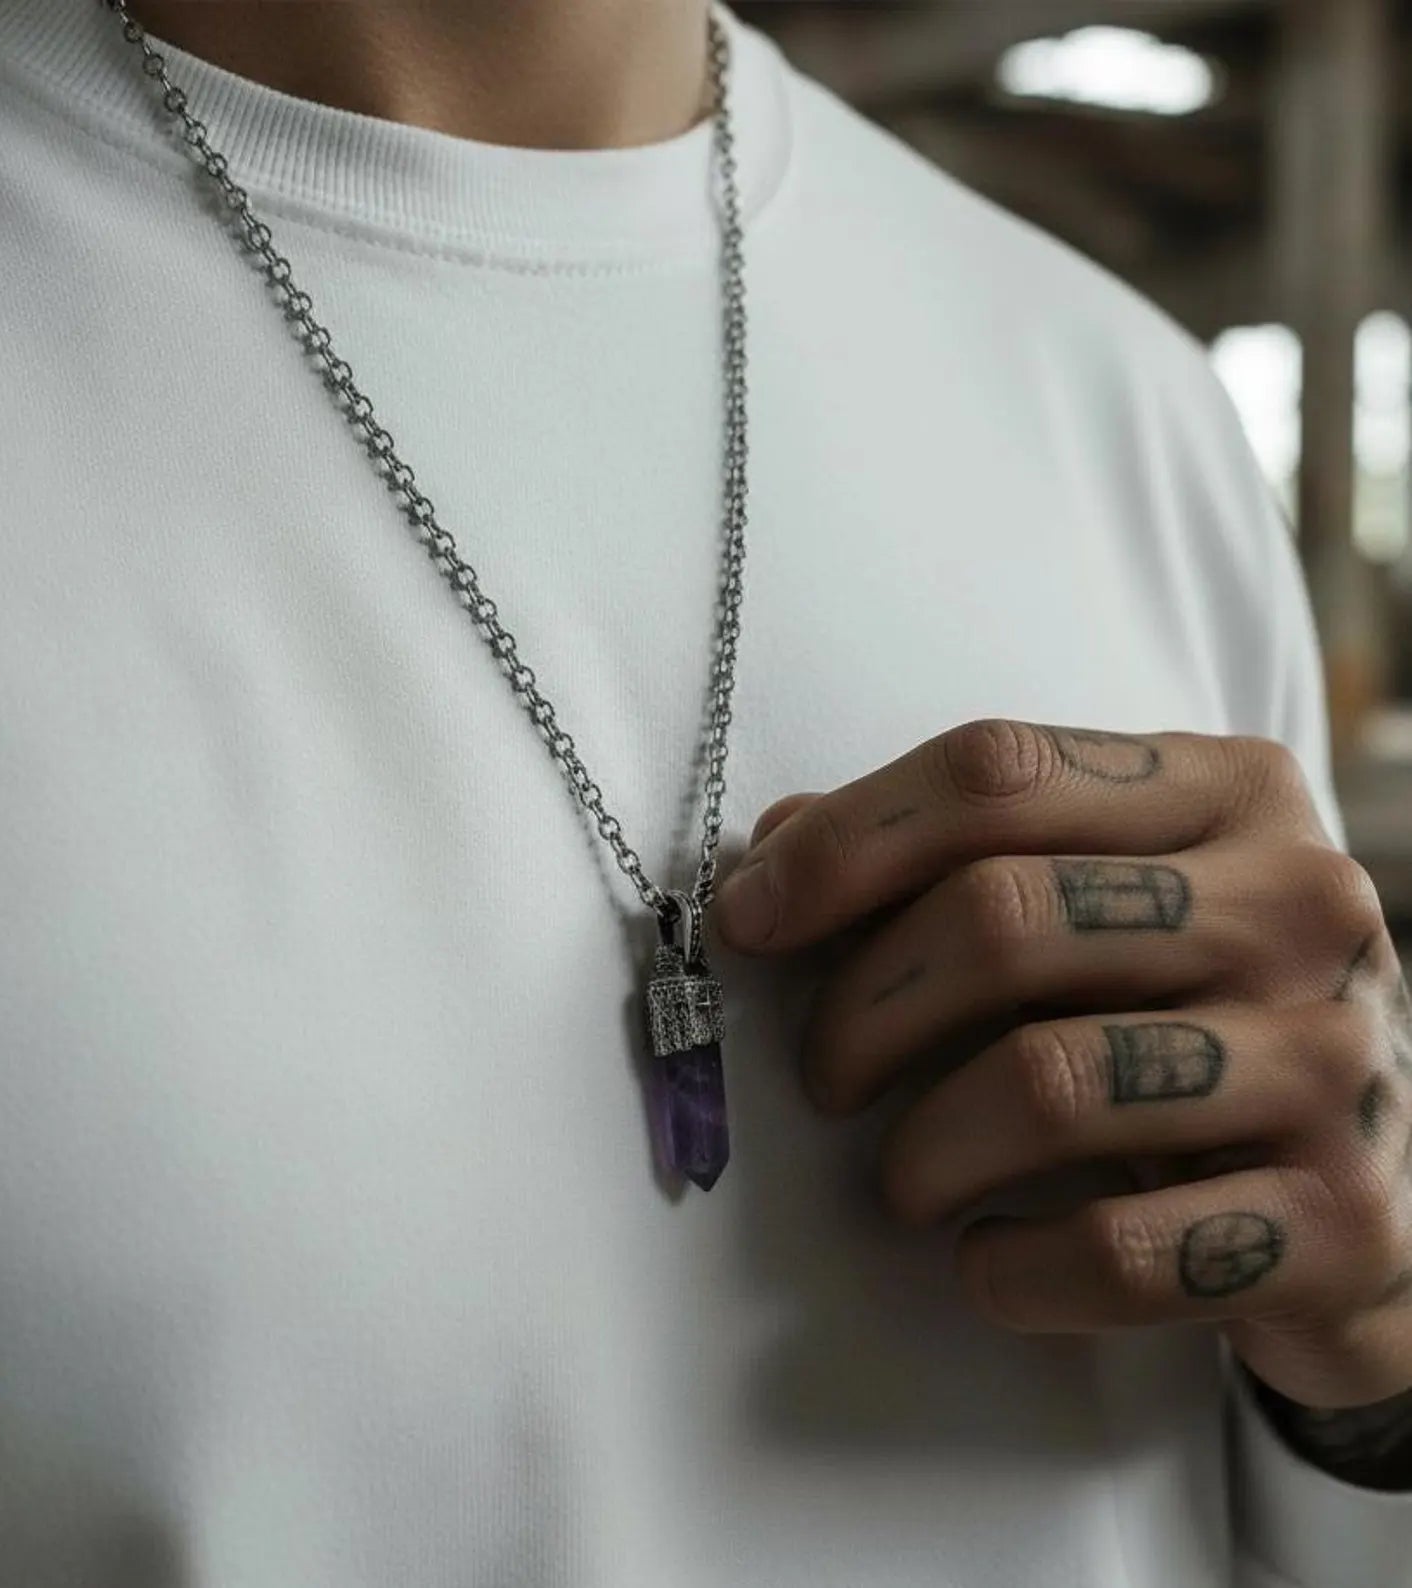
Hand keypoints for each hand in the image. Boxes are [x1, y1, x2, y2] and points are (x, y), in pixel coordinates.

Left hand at [717, 720, 1411, 1455]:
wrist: (1376, 1183)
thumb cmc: (1195, 1012)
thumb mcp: (1105, 897)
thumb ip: (959, 853)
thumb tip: (775, 853)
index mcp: (1229, 791)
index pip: (996, 772)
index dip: (844, 843)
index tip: (750, 916)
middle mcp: (1298, 903)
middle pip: (1002, 916)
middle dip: (862, 1006)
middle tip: (823, 1075)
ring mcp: (1332, 1061)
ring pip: (1049, 1080)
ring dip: (924, 1147)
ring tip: (904, 1178)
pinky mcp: (1340, 1220)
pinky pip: (1121, 1248)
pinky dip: (1014, 1268)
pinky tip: (985, 1261)